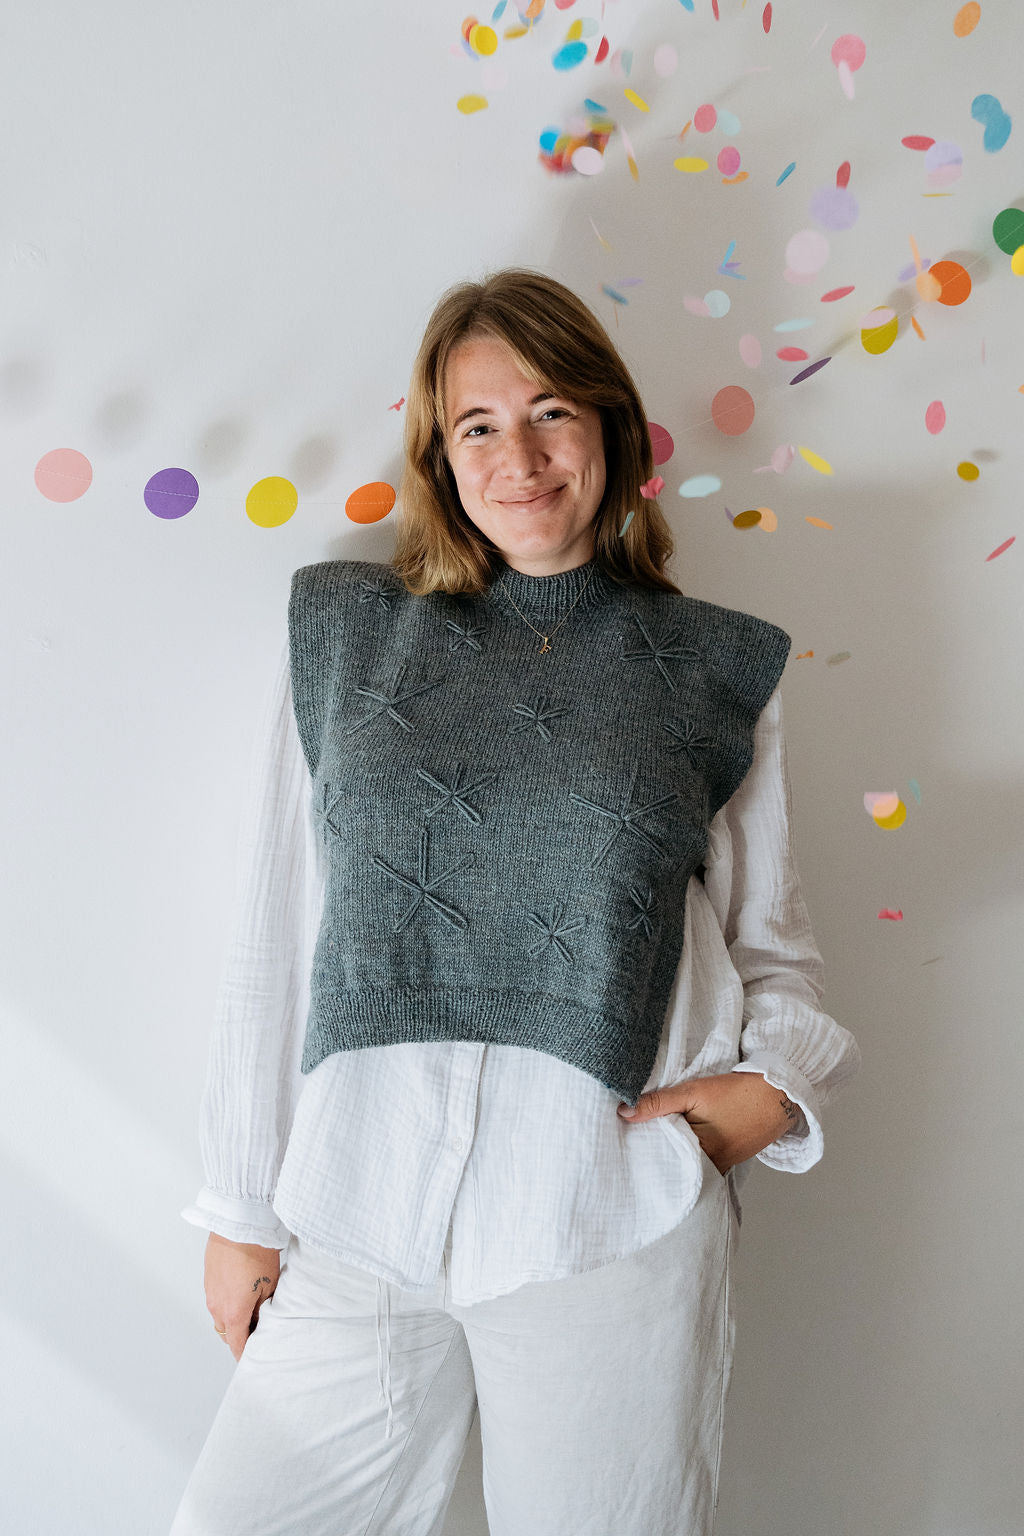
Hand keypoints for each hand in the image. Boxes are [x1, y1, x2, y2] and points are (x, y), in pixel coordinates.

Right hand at [204, 1232, 280, 1361]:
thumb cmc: (257, 1253)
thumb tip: (259, 1322)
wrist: (238, 1223)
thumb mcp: (269, 1286)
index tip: (255, 1358)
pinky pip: (216, 1299)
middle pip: (227, 1333)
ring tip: (253, 1307)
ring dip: (233, 1318)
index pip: (237, 1346)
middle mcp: (217, 1307)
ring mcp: (210, 1292)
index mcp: (233, 1313)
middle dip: (240, 1336)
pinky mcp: (208, 1278)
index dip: (246, 1355)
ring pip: (220, 1316)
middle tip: (259, 1330)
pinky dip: (227, 1302)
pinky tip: (242, 1289)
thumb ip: (262, 1310)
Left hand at [617, 1072, 801, 1175]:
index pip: (661, 1162)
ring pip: (688, 1163)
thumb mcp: (693, 1093)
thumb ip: (658, 1103)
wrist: (778, 1093)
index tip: (623, 1144)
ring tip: (650, 1138)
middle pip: (674, 1166)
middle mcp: (712, 1169)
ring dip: (673, 1151)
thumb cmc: (737, 1094)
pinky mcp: (730, 1158)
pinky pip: (703, 1159)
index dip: (642, 1151)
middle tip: (630, 1144)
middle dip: (655, 1155)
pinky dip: (690, 1150)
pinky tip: (680, 1137)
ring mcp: (723, 1165)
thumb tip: (623, 1112)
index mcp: (700, 1158)